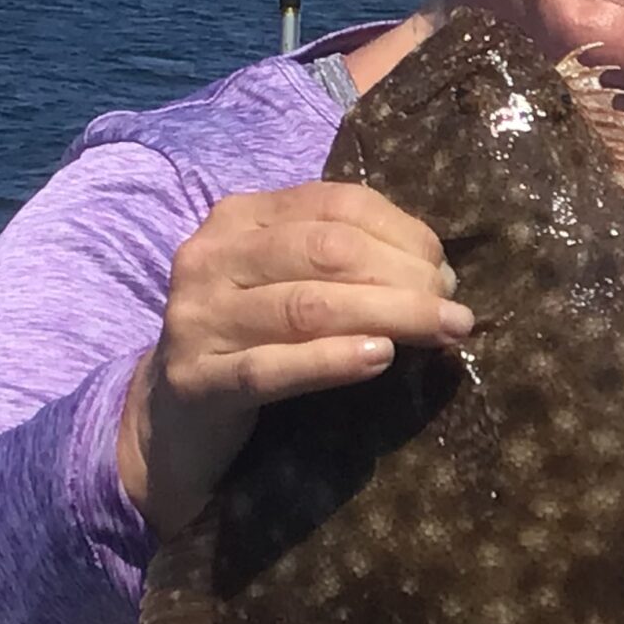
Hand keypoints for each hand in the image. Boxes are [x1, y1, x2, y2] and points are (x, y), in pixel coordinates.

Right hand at [118, 181, 473, 537]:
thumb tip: (439, 274)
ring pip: (307, 306)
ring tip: (441, 333)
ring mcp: (197, 317)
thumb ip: (344, 265)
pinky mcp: (195, 379)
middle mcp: (211, 255)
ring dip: (388, 316)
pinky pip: (272, 367)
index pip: (336, 204)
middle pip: (327, 252)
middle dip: (404, 278)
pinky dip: (332, 360)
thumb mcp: (289, 285)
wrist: (170, 419)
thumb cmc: (251, 344)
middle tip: (454, 312)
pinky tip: (379, 359)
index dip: (403, 233)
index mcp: (241, 217)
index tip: (445, 273)